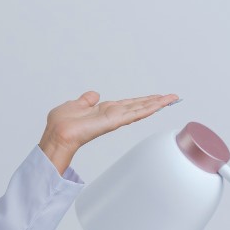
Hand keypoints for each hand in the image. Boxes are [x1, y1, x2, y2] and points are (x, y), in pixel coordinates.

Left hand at [39, 91, 178, 173]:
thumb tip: (94, 95)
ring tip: (171, 98)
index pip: (127, 104)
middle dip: (155, 102)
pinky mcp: (115, 122)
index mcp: (103, 111)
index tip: (154, 97)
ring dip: (157, 104)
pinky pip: (135, 114)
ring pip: (140, 109)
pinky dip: (148, 108)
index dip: (141, 101)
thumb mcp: (74, 105)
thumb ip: (86, 100)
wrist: (57, 134)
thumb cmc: (61, 123)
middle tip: (171, 97)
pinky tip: (160, 104)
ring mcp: (114, 119)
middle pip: (138, 106)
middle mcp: (111, 115)